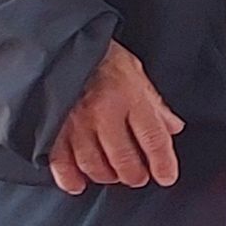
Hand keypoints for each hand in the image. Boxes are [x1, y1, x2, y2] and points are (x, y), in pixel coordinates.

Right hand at [47, 44, 186, 193]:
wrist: (61, 43)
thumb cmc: (101, 56)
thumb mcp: (136, 72)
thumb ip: (154, 103)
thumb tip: (173, 127)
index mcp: (129, 96)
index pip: (154, 139)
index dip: (163, 164)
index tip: (167, 177)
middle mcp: (103, 112)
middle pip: (124, 160)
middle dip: (135, 175)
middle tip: (138, 175)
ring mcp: (76, 123)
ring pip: (95, 167)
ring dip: (107, 176)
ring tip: (113, 173)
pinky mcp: (52, 128)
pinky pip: (61, 164)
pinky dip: (71, 179)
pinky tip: (79, 182)